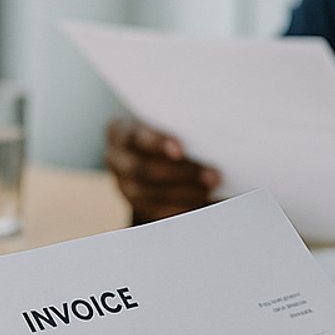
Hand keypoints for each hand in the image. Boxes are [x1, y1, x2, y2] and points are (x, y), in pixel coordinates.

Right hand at [104, 118, 219, 223]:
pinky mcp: (136, 205)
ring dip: (184, 195)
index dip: (157, 144)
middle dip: (181, 174)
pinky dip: (181, 211)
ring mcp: (123, 186)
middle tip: (214, 176)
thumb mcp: (165, 121)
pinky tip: (205, 207)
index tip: (180, 150)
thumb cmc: (166, 130)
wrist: (148, 151)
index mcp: (121, 132)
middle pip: (143, 170)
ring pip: (148, 195)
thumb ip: (180, 126)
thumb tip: (218, 134)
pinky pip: (156, 213)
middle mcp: (116, 160)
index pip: (136, 138)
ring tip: (211, 192)